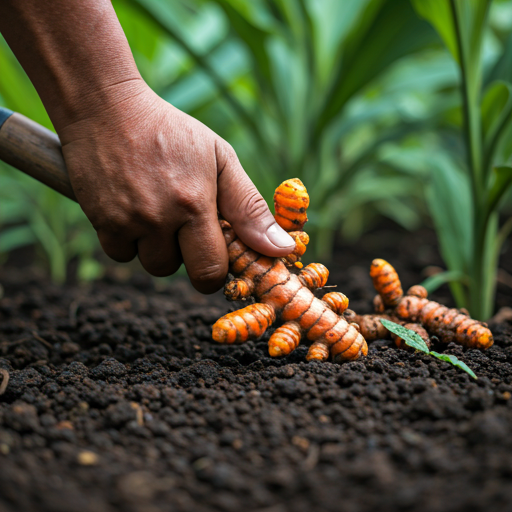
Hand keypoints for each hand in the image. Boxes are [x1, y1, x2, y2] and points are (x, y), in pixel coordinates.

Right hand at [58, 80, 294, 292]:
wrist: (106, 107)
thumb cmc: (172, 133)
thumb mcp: (220, 160)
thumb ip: (250, 209)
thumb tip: (282, 250)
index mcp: (194, 203)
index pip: (212, 270)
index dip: (218, 269)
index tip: (219, 252)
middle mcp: (159, 218)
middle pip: (181, 273)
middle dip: (192, 260)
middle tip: (190, 227)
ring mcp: (125, 221)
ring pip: (152, 264)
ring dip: (160, 248)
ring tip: (161, 212)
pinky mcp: (99, 221)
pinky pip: (120, 254)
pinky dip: (130, 241)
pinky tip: (134, 210)